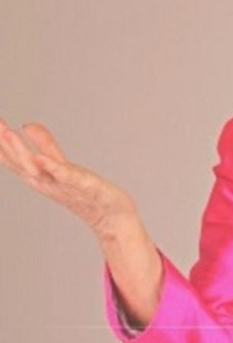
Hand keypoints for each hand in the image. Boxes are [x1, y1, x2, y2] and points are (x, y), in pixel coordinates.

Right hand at [0, 121, 137, 237]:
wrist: (111, 218)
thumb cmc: (84, 192)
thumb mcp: (60, 164)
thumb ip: (45, 144)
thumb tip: (27, 125)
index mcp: (40, 175)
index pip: (13, 158)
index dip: (0, 142)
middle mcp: (47, 182)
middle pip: (19, 162)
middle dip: (4, 144)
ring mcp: (64, 186)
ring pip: (37, 170)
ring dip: (22, 152)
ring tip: (9, 133)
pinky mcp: (85, 187)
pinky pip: (67, 178)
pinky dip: (53, 169)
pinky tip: (42, 159)